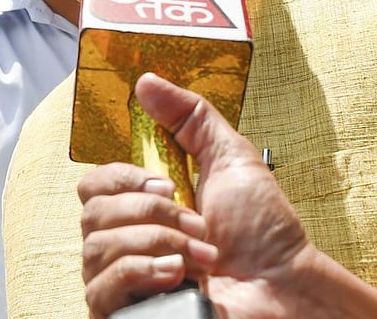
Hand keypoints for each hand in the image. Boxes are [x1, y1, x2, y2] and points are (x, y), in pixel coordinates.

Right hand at [79, 73, 376, 318]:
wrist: (285, 285)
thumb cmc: (264, 229)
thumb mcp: (229, 157)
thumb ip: (189, 116)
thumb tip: (145, 81)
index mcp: (140, 206)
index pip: (92, 185)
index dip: (121, 179)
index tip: (166, 185)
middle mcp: (123, 241)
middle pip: (91, 214)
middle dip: (150, 214)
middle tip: (196, 223)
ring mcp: (122, 280)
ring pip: (96, 247)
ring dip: (156, 244)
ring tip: (201, 255)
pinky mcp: (125, 312)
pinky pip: (100, 288)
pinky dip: (141, 274)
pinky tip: (177, 277)